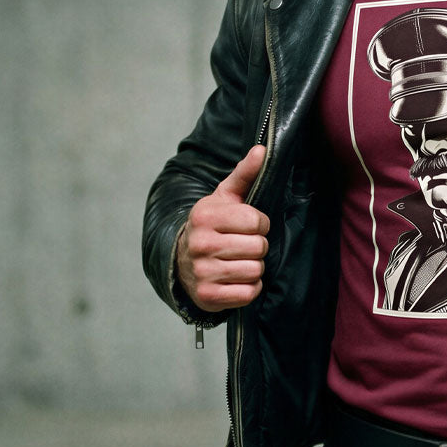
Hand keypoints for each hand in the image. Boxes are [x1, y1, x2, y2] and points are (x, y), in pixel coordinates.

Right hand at [176, 145, 269, 311]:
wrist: (182, 262)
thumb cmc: (213, 225)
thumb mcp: (226, 197)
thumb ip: (246, 173)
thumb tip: (263, 149)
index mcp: (205, 216)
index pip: (256, 221)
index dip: (260, 223)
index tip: (250, 225)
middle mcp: (200, 243)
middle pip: (258, 247)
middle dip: (258, 246)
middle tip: (244, 244)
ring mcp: (202, 272)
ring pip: (255, 270)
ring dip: (255, 267)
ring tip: (240, 260)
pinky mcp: (208, 296)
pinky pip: (248, 293)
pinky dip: (249, 288)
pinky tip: (237, 279)